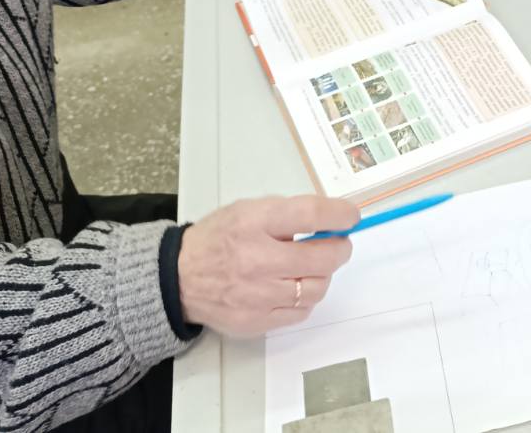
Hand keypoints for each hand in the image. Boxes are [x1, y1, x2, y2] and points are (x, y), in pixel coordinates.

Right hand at [177, 194, 358, 336]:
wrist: (179, 278)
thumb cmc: (218, 239)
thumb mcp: (248, 210)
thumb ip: (287, 213)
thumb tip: (330, 219)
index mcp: (254, 223)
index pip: (310, 215)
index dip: (339, 215)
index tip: (351, 216)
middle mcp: (256, 260)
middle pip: (322, 258)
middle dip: (340, 249)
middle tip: (339, 244)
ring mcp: (257, 295)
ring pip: (317, 288)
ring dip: (323, 275)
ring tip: (312, 266)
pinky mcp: (257, 321)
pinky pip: (301, 312)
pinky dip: (305, 298)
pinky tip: (294, 286)